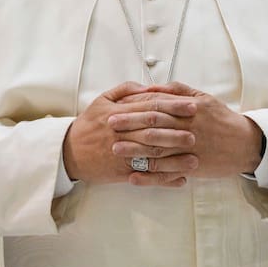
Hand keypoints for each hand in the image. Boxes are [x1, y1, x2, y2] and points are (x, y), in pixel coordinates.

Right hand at [62, 82, 196, 185]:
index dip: (174, 106)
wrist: (68, 152)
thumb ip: (125, 90)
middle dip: (178, 131)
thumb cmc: (88, 125)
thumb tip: (148, 86)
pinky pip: (146, 176)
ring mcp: (122, 153)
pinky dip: (164, 179)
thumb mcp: (102, 100)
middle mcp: (121, 133)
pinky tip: (180, 180)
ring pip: (152, 155)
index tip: (193, 106)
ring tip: (195, 159)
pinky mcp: (121, 172)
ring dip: (175, 158)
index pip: (151, 107)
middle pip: (154, 131)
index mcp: (119, 113)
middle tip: (198, 132)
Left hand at [113, 82, 262, 179]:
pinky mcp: (194, 167)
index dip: (135, 109)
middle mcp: (189, 128)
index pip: (157, 107)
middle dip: (130, 127)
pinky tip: (133, 177)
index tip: (115, 110)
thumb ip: (177, 91)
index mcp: (190, 109)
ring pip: (159, 150)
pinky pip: (169, 172)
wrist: (245, 144)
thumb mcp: (204, 98)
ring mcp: (191, 149)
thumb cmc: (221, 119)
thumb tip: (152, 87)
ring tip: (115, 150)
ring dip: (135, 151)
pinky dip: (150, 176)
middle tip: (109, 127)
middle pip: (155, 127)